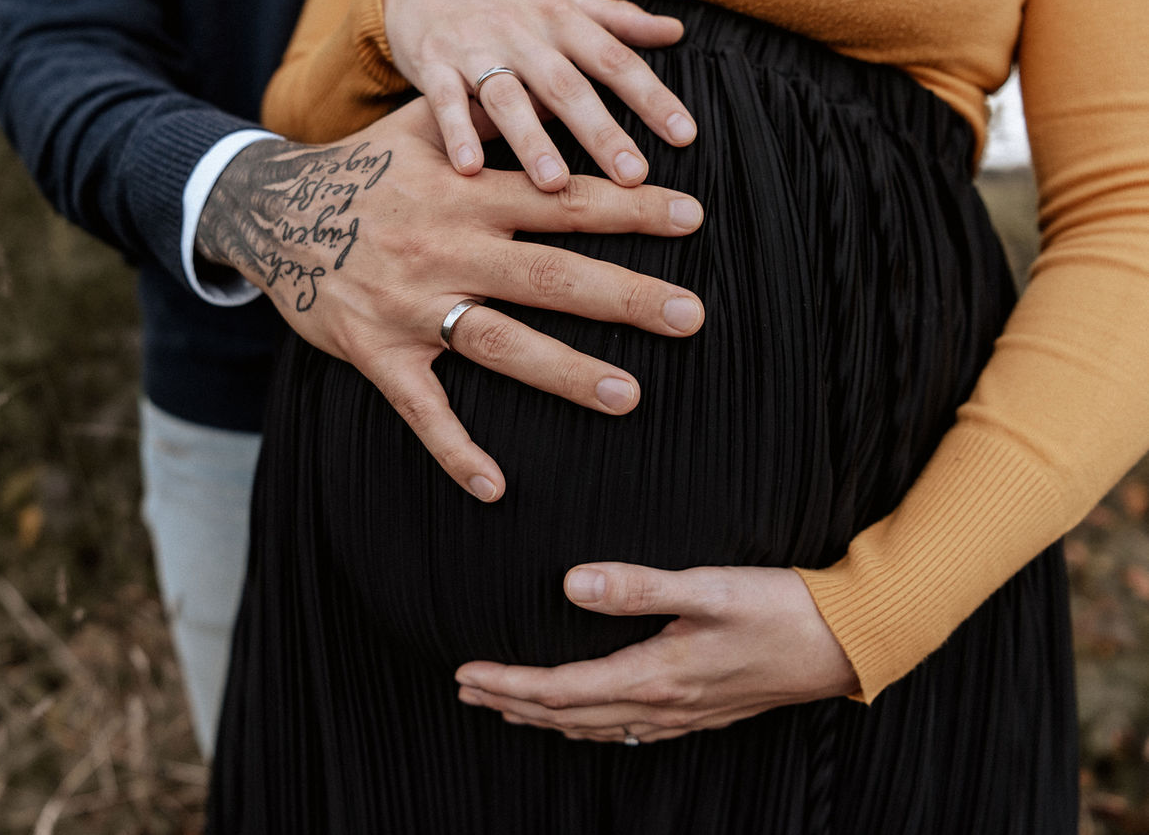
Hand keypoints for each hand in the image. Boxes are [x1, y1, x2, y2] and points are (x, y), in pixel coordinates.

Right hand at [195, 99, 704, 501]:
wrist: (268, 213)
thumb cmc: (360, 169)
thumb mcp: (416, 126)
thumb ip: (483, 113)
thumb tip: (547, 89)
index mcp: (463, 194)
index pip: (559, 199)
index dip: (628, 207)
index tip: (693, 215)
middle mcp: (445, 248)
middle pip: (546, 273)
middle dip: (622, 294)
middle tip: (692, 315)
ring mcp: (410, 306)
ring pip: (497, 341)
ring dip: (564, 371)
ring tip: (629, 395)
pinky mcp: (376, 352)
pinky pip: (419, 408)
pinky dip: (454, 448)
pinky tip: (495, 486)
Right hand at [383, 0, 696, 190]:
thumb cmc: (504, 3)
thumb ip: (615, 19)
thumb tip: (674, 31)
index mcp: (559, 17)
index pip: (614, 58)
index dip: (651, 95)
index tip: (684, 135)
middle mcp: (520, 31)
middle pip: (566, 85)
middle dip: (600, 130)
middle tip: (633, 175)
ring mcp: (473, 48)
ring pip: (507, 97)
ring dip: (531, 141)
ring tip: (556, 184)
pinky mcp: (431, 65)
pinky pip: (444, 102)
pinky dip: (457, 134)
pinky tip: (471, 170)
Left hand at [454, 563, 859, 740]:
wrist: (847, 644)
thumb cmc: (782, 609)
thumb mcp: (709, 586)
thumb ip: (638, 585)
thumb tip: (571, 584)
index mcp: (656, 675)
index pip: (562, 689)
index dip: (508, 682)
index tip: (465, 672)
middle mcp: (663, 705)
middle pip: (568, 715)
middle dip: (511, 702)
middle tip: (466, 690)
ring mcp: (682, 714)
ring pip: (594, 726)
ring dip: (542, 717)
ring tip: (504, 704)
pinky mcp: (699, 711)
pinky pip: (625, 729)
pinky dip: (586, 724)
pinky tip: (580, 719)